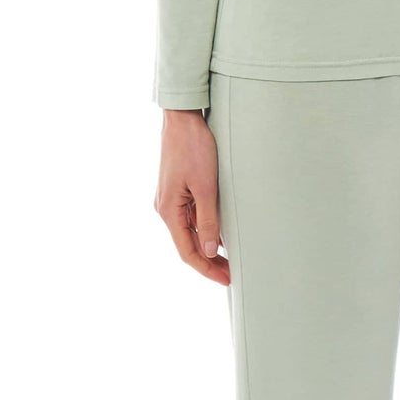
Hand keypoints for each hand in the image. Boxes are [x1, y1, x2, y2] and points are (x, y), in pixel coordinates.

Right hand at [156, 107, 228, 284]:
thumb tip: (210, 251)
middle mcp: (166, 208)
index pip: (188, 251)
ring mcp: (172, 200)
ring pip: (190, 232)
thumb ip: (207, 220)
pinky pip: (192, 217)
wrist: (183, 119)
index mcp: (168, 210)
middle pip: (188, 245)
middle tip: (232, 274)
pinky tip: (222, 234)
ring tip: (231, 258)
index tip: (227, 279)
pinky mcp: (179, 190)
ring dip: (209, 246)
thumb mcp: (206, 187)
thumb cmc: (194, 148)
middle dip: (210, 262)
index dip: (207, 269)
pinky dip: (207, 229)